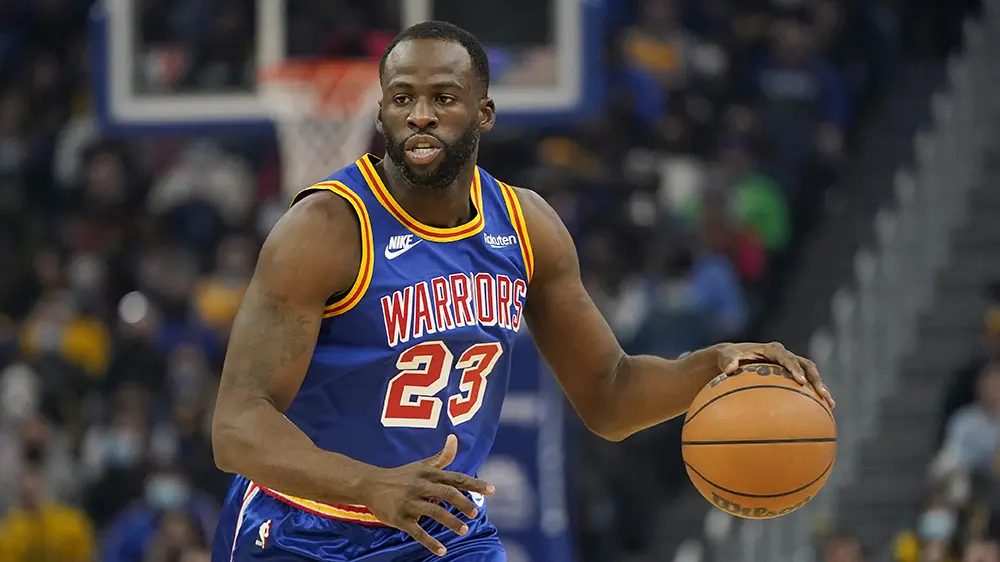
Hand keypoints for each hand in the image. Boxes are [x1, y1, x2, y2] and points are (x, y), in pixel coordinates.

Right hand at [360, 434, 494, 556]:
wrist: (370, 484)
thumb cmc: (401, 475)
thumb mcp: (421, 465)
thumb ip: (441, 457)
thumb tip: (454, 438)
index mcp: (429, 474)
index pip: (456, 478)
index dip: (475, 484)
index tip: (492, 490)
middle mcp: (420, 486)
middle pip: (446, 493)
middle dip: (463, 503)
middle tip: (475, 514)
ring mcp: (410, 502)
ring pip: (434, 511)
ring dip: (450, 521)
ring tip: (464, 530)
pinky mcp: (399, 517)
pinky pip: (417, 531)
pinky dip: (430, 541)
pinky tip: (442, 550)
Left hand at [715, 342, 834, 407]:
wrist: (733, 358)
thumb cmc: (729, 357)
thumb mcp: (726, 356)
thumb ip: (728, 361)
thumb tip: (729, 370)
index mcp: (772, 350)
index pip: (787, 358)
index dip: (795, 368)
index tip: (800, 382)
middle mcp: (785, 356)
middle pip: (806, 365)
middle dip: (816, 380)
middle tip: (823, 395)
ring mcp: (790, 366)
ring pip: (811, 375)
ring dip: (820, 388)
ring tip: (830, 404)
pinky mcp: (790, 376)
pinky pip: (804, 387)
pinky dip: (811, 398)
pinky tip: (819, 414)